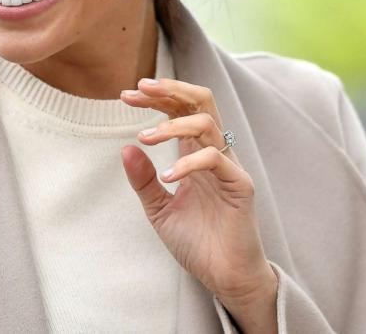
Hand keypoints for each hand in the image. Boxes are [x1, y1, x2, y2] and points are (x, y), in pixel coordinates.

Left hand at [120, 78, 277, 329]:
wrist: (223, 277)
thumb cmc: (196, 242)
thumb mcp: (158, 209)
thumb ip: (143, 179)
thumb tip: (125, 147)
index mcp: (196, 152)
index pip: (181, 108)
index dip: (156, 96)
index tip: (125, 94)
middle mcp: (214, 152)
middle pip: (200, 101)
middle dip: (169, 89)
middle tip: (139, 89)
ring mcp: (228, 167)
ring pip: (207, 123)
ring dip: (172, 124)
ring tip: (145, 137)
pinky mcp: (240, 185)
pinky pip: (215, 159)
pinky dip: (187, 163)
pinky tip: (167, 178)